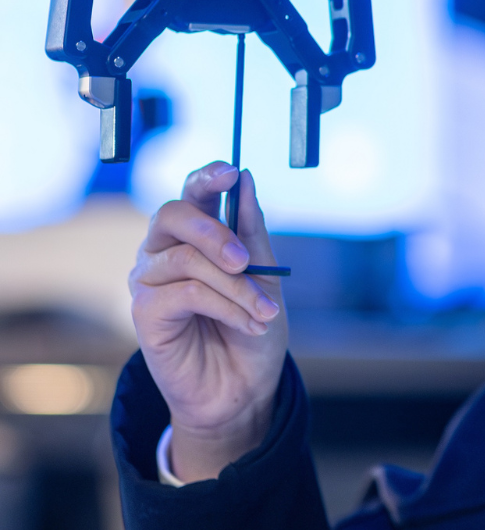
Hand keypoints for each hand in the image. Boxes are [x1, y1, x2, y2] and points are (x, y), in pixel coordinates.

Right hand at [129, 162, 287, 482]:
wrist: (245, 387)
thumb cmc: (253, 329)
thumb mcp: (265, 276)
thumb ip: (252, 230)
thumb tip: (245, 179)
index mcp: (196, 236)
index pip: (191, 193)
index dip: (207, 178)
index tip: (232, 172)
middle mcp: (165, 251)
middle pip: (174, 214)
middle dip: (215, 232)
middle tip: (247, 261)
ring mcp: (150, 280)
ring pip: (189, 261)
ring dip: (237, 286)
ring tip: (265, 312)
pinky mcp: (144, 312)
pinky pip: (186, 293)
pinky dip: (226, 306)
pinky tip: (248, 323)